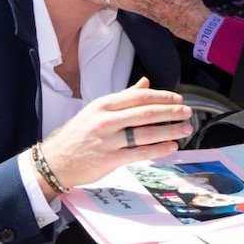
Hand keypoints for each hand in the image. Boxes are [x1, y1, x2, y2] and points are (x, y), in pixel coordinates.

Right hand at [39, 78, 192, 192]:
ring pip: (145, 133)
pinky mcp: (110, 159)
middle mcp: (106, 120)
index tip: (178, 98)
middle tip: (187, 112)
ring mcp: (108, 140)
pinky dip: (158, 149)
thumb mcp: (96, 111)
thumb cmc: (78, 135)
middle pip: (145, 113)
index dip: (162, 97)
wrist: (56, 160)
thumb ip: (123, 98)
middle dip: (170, 112)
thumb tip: (145, 84)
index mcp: (103, 104)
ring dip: (169, 130)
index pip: (138, 96)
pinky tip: (171, 147)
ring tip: (184, 129)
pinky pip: (139, 153)